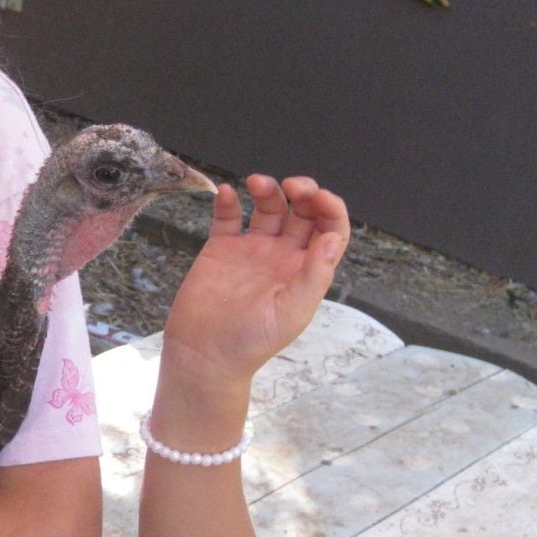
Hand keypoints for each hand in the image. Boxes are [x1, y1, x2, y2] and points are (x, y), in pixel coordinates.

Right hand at [161, 174, 348, 386]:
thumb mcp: (292, 311)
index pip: (329, 229)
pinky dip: (227, 201)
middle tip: (292, 186)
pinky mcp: (221, 248)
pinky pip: (228, 217)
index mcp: (305, 270)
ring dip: (268, 190)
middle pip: (302, 212)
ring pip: (268, 208)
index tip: (318, 197)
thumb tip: (333, 237)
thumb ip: (314, 274)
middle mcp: (282, 256)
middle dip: (303, 192)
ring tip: (257, 183)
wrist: (203, 353)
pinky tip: (227, 193)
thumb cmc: (250, 341)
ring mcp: (251, 250)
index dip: (330, 208)